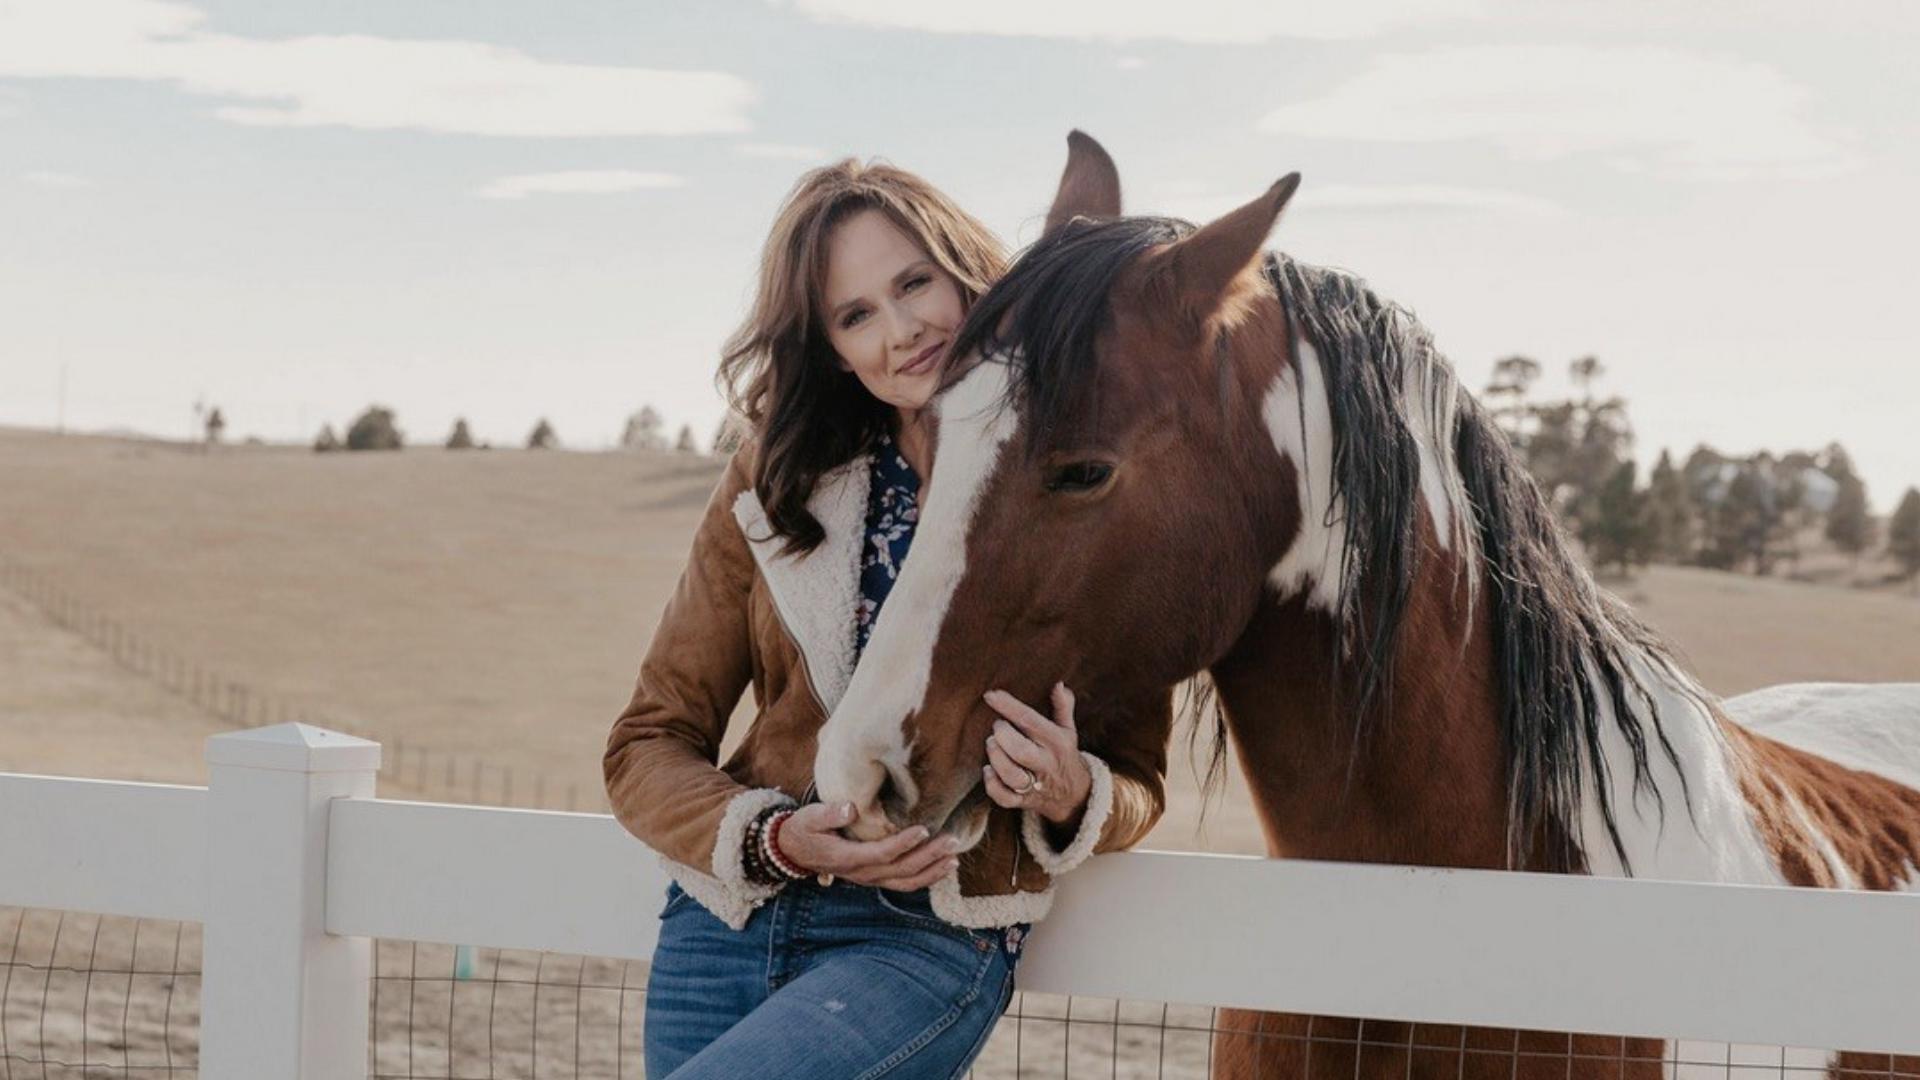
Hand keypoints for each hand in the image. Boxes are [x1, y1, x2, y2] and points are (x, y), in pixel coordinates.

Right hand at [774, 802, 959, 889]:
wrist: (794, 850)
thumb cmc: (805, 829)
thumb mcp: (809, 818)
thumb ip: (829, 814)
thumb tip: (850, 808)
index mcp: (847, 857)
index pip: (881, 853)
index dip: (904, 843)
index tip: (924, 829)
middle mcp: (862, 873)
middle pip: (901, 869)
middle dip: (929, 856)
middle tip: (952, 841)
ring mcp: (869, 879)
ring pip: (906, 882)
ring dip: (932, 871)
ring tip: (955, 858)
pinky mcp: (875, 878)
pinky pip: (904, 883)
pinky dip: (926, 878)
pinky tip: (944, 867)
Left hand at [982, 683, 1090, 825]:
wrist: (1075, 795)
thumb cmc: (1063, 754)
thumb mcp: (1067, 730)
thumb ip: (1062, 706)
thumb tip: (1059, 683)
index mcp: (1056, 742)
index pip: (1030, 720)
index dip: (1008, 706)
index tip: (990, 694)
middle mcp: (1046, 763)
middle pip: (1021, 751)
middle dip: (1002, 735)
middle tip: (997, 726)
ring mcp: (1035, 784)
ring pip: (1012, 775)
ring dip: (996, 758)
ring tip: (991, 744)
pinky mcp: (1024, 801)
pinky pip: (1005, 798)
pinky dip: (992, 784)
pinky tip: (988, 770)